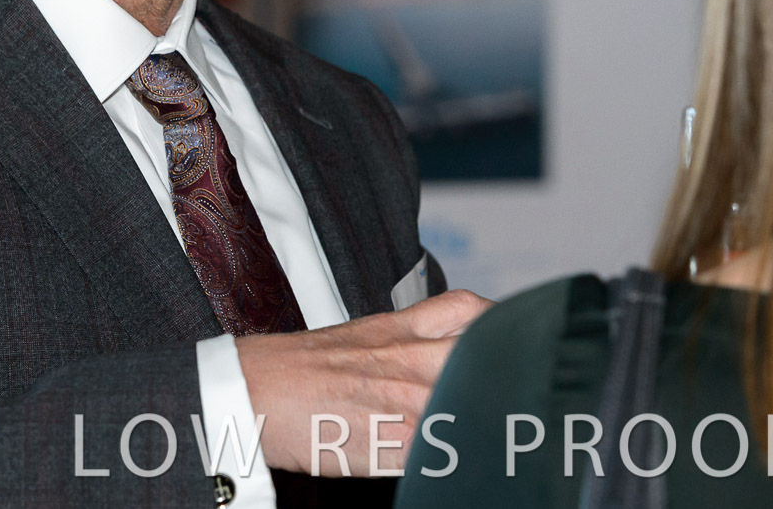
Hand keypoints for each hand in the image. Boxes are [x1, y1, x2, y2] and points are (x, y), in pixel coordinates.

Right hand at [235, 288, 491, 475]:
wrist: (256, 391)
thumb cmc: (302, 369)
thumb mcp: (362, 335)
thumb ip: (409, 339)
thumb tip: (447, 352)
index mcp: (401, 328)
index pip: (471, 310)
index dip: (499, 323)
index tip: (511, 341)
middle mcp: (410, 358)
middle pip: (483, 355)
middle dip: (506, 373)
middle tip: (516, 391)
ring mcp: (404, 401)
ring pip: (470, 405)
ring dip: (486, 418)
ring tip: (497, 430)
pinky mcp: (392, 442)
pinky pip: (441, 453)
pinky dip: (455, 457)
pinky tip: (458, 461)